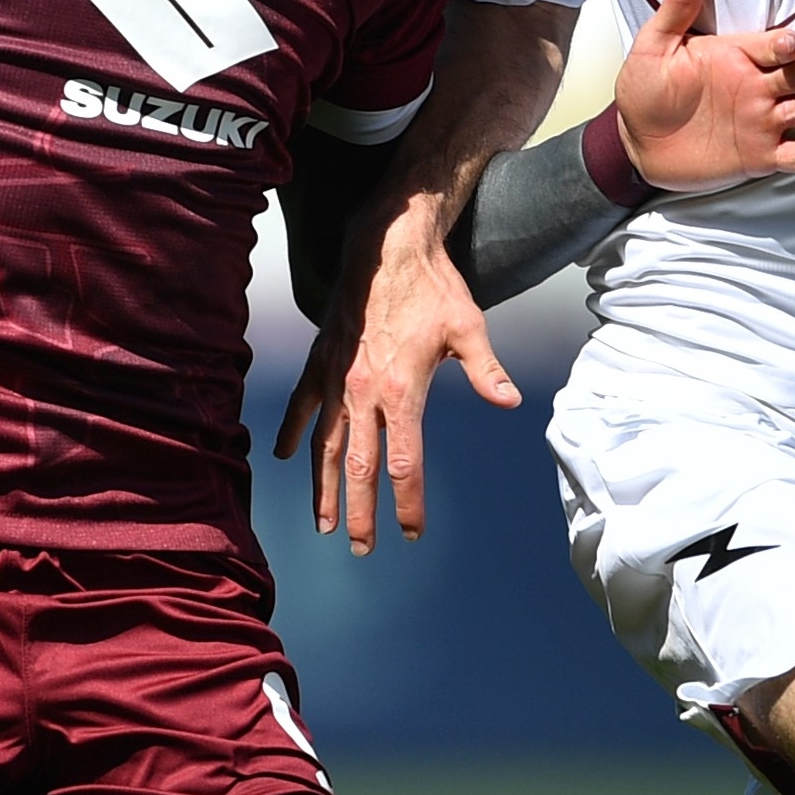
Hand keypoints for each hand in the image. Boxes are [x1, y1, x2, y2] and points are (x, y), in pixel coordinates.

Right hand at [274, 191, 513, 552]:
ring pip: (324, 446)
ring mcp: (336, 380)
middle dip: (360, 512)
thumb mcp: (468, 327)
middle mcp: (363, 393)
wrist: (384, 246)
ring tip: (322, 523)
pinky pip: (303, 406)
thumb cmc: (432, 286)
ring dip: (323, 488)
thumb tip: (509, 402)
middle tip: (360, 548)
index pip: (404, 464)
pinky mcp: (320, 362)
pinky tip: (285, 457)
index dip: (408, 503)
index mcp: (402, 392)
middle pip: (358, 467)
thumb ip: (485, 370)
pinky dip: (294, 433)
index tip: (411, 532)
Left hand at [613, 0, 794, 189]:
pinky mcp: (763, 154)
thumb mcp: (654, 46)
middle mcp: (759, 84)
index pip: (771, 44)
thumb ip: (677, 7)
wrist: (637, 144)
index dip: (784, 43)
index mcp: (738, 54)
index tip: (792, 43)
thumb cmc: (645, 90)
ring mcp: (765, 120)